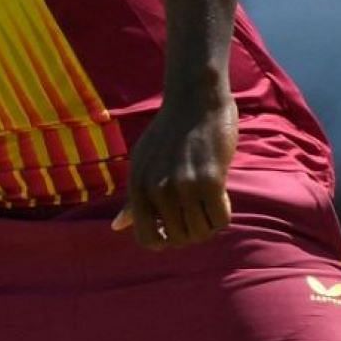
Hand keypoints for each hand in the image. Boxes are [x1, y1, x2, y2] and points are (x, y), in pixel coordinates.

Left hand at [112, 82, 236, 249]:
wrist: (195, 100)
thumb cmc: (170, 133)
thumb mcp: (142, 164)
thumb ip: (133, 199)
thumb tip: (117, 227)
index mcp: (137, 186)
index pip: (146, 238)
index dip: (164, 241)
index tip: (176, 228)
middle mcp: (156, 189)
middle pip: (178, 239)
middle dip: (191, 232)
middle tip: (198, 212)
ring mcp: (183, 185)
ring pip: (200, 232)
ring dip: (208, 224)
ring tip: (210, 203)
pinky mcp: (210, 179)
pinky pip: (220, 220)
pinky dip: (223, 215)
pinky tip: (221, 197)